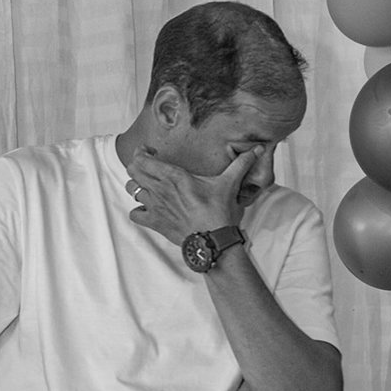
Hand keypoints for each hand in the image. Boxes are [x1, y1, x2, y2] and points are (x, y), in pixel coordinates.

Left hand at [126, 144, 265, 244]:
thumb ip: (241, 164)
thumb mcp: (229, 184)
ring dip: (138, 186)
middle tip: (148, 165)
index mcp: (174, 176)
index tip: (149, 151)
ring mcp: (155, 207)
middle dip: (138, 166)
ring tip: (149, 185)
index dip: (142, 153)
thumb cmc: (219, 211)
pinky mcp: (155, 223)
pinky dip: (138, 210)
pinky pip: (135, 215)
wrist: (212, 240)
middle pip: (133, 171)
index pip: (143, 159)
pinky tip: (147, 208)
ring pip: (132, 191)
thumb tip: (258, 149)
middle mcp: (160, 190)